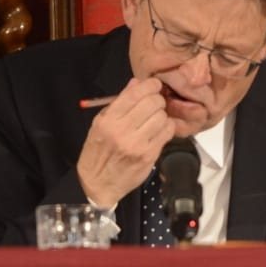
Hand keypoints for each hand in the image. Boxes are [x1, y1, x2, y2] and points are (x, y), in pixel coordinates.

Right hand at [75, 76, 174, 207]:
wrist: (98, 183)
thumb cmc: (98, 152)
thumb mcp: (100, 123)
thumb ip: (119, 102)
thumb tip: (136, 83)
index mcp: (108, 120)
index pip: (135, 94)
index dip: (150, 85)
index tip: (154, 85)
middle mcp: (122, 131)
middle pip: (152, 103)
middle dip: (157, 99)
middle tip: (155, 103)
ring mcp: (137, 144)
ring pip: (162, 117)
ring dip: (162, 114)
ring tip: (155, 119)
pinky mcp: (149, 155)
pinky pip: (167, 133)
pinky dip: (166, 128)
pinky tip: (159, 130)